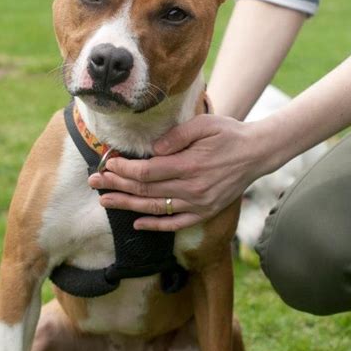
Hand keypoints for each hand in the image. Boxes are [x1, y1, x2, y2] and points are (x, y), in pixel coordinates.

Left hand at [88, 114, 266, 230]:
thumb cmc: (228, 134)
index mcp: (189, 165)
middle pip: (145, 190)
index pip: (146, 172)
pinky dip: (154, 226)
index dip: (123, 170)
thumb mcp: (204, 124)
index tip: (107, 164)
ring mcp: (198, 204)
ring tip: (105, 201)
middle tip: (94, 183)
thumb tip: (153, 149)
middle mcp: (191, 189)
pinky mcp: (204, 212)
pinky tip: (136, 223)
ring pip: (154, 208)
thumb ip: (177, 136)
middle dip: (116, 186)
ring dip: (127, 205)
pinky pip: (174, 224)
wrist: (256, 154)